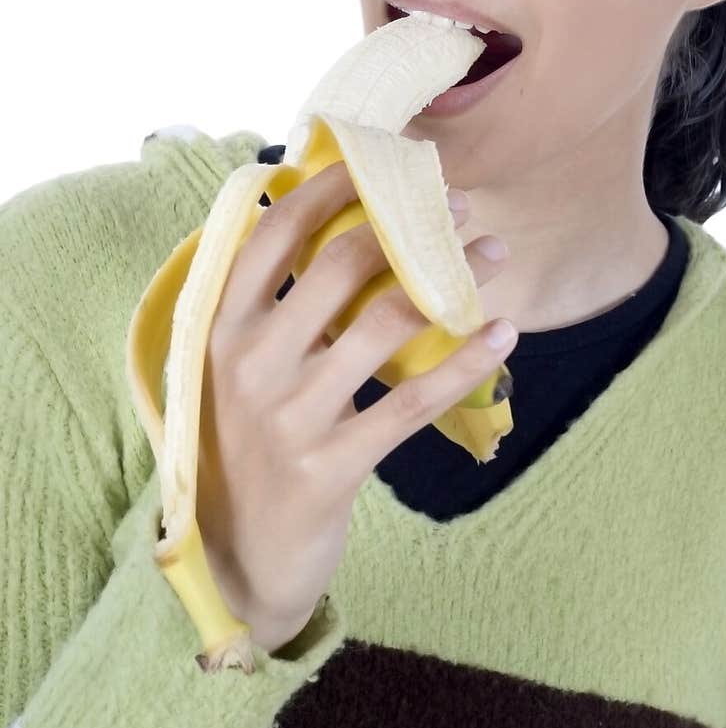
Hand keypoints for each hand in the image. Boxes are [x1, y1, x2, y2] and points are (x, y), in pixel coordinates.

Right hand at [196, 159, 516, 653]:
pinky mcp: (328, 468)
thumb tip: (349, 230)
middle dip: (411, 228)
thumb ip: (280, 310)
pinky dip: (465, 363)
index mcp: (220, 327)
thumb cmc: (248, 446)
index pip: (276, 236)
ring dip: (453, 282)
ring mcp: (286, 417)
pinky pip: (411, 402)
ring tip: (496, 257)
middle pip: (341, 267)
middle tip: (460, 209)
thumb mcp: (241, 371)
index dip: (331, 190)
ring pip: (386, 323)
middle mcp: (247, 364)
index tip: (386, 168)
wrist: (237, 559)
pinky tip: (502, 336)